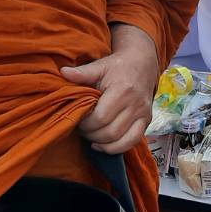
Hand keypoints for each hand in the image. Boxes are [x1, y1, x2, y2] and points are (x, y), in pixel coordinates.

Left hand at [62, 22, 159, 153]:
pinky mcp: (147, 120)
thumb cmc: (117, 66)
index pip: (101, 118)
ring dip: (102, 143)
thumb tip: (63, 72)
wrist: (141, 63)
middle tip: (81, 128)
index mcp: (122, 91)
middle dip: (91, 134)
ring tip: (91, 136)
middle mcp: (136, 105)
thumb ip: (82, 72)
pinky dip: (117, 148)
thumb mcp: (99, 66)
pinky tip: (102, 145)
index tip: (77, 119)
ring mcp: (143, 114)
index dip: (85, 124)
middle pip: (110, 132)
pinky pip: (133, 141)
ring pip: (121, 140)